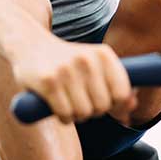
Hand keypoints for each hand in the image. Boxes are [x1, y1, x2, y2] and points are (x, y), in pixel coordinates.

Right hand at [9, 37, 136, 124]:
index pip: (122, 94)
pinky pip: (66, 115)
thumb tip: (133, 105)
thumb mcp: (95, 65)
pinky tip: (56, 105)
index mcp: (104, 54)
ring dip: (76, 115)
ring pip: (84, 113)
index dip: (113, 103)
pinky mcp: (48, 82)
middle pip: (103, 107)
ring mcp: (67, 71)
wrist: (28, 42)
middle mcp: (87, 60)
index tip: (102, 99)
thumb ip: (116, 84)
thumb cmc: (66, 60)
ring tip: (67, 100)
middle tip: (80, 99)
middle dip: (92, 110)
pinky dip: (62, 117)